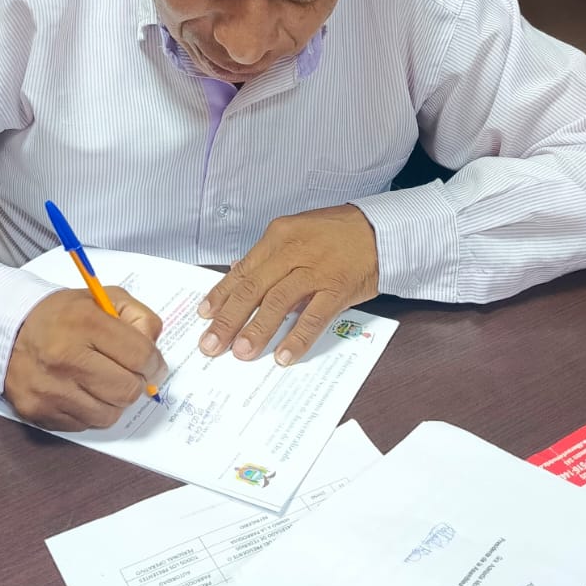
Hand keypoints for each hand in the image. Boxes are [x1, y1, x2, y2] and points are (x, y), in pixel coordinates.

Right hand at [4, 288, 165, 432]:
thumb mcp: (102, 299)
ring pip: (109, 414)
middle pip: (127, 390)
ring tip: (103, 382)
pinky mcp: (39, 411)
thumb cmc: (61, 316)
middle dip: (136, 384)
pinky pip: (84, 424)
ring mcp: (50, 389)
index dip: (154, 364)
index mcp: (85, 323)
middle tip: (128, 374)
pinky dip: (90, 412)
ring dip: (114, 401)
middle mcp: (65, 357)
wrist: (7, 332)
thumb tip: (154, 354)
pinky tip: (81, 391)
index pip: (140, 355)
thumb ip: (138, 318)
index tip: (152, 365)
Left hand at [198, 205, 378, 367]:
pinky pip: (314, 316)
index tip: (204, 316)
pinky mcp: (338, 287)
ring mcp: (316, 270)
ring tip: (241, 352)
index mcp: (279, 237)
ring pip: (278, 302)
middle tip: (211, 344)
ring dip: (257, 330)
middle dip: (229, 319)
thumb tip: (239, 276)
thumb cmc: (337, 233)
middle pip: (253, 288)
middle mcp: (293, 251)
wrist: (381, 230)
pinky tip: (283, 355)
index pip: (242, 271)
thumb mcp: (297, 234)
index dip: (220, 296)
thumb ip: (269, 258)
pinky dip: (297, 337)